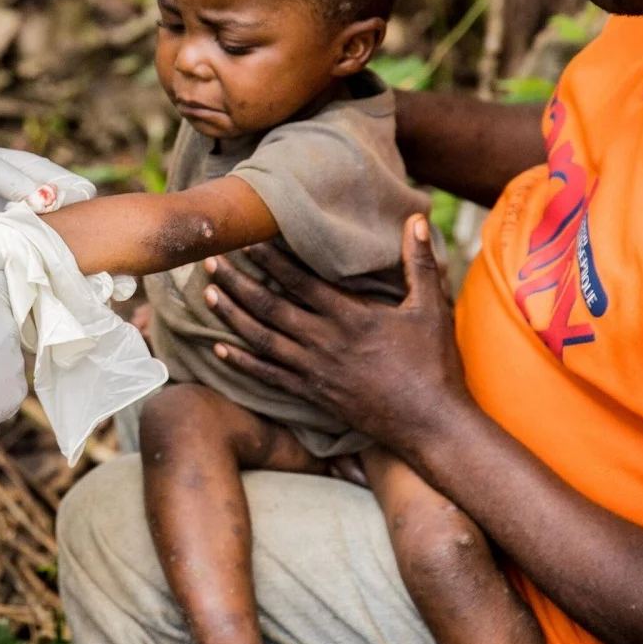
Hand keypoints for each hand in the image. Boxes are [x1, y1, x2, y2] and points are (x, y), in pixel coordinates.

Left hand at [203, 215, 471, 461]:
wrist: (432, 424)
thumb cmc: (435, 364)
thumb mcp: (432, 308)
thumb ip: (419, 262)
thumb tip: (417, 219)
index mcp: (351, 318)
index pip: (300, 282)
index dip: (270, 260)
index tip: (245, 241)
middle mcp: (325, 343)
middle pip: (270, 308)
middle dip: (238, 283)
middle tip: (210, 261)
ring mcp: (315, 371)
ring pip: (262, 340)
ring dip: (232, 316)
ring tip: (208, 294)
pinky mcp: (312, 396)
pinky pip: (268, 377)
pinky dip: (242, 362)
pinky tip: (218, 348)